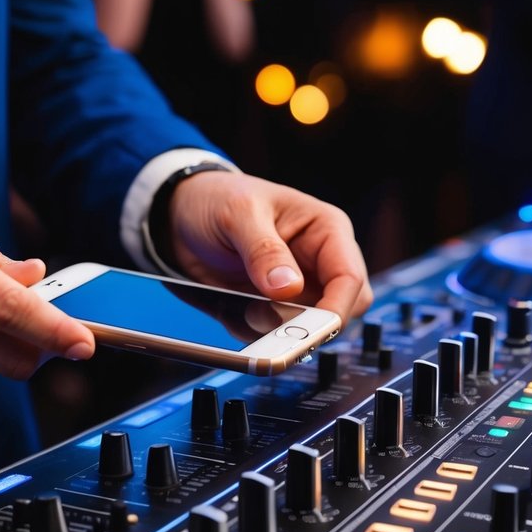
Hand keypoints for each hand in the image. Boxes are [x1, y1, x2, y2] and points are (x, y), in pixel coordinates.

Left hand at [166, 172, 372, 324]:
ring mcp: (300, 287)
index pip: (349, 277)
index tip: (311, 329)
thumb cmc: (219, 198)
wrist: (182, 213)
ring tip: (245, 307)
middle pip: (342, 309)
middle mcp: (320, 261)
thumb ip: (263, 250)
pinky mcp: (277, 306)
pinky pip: (278, 332)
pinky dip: (259, 333)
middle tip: (274, 323)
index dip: (337, 308)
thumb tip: (289, 287)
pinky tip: (237, 309)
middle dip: (311, 324)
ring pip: (311, 327)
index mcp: (326, 229)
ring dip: (279, 328)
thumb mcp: (238, 215)